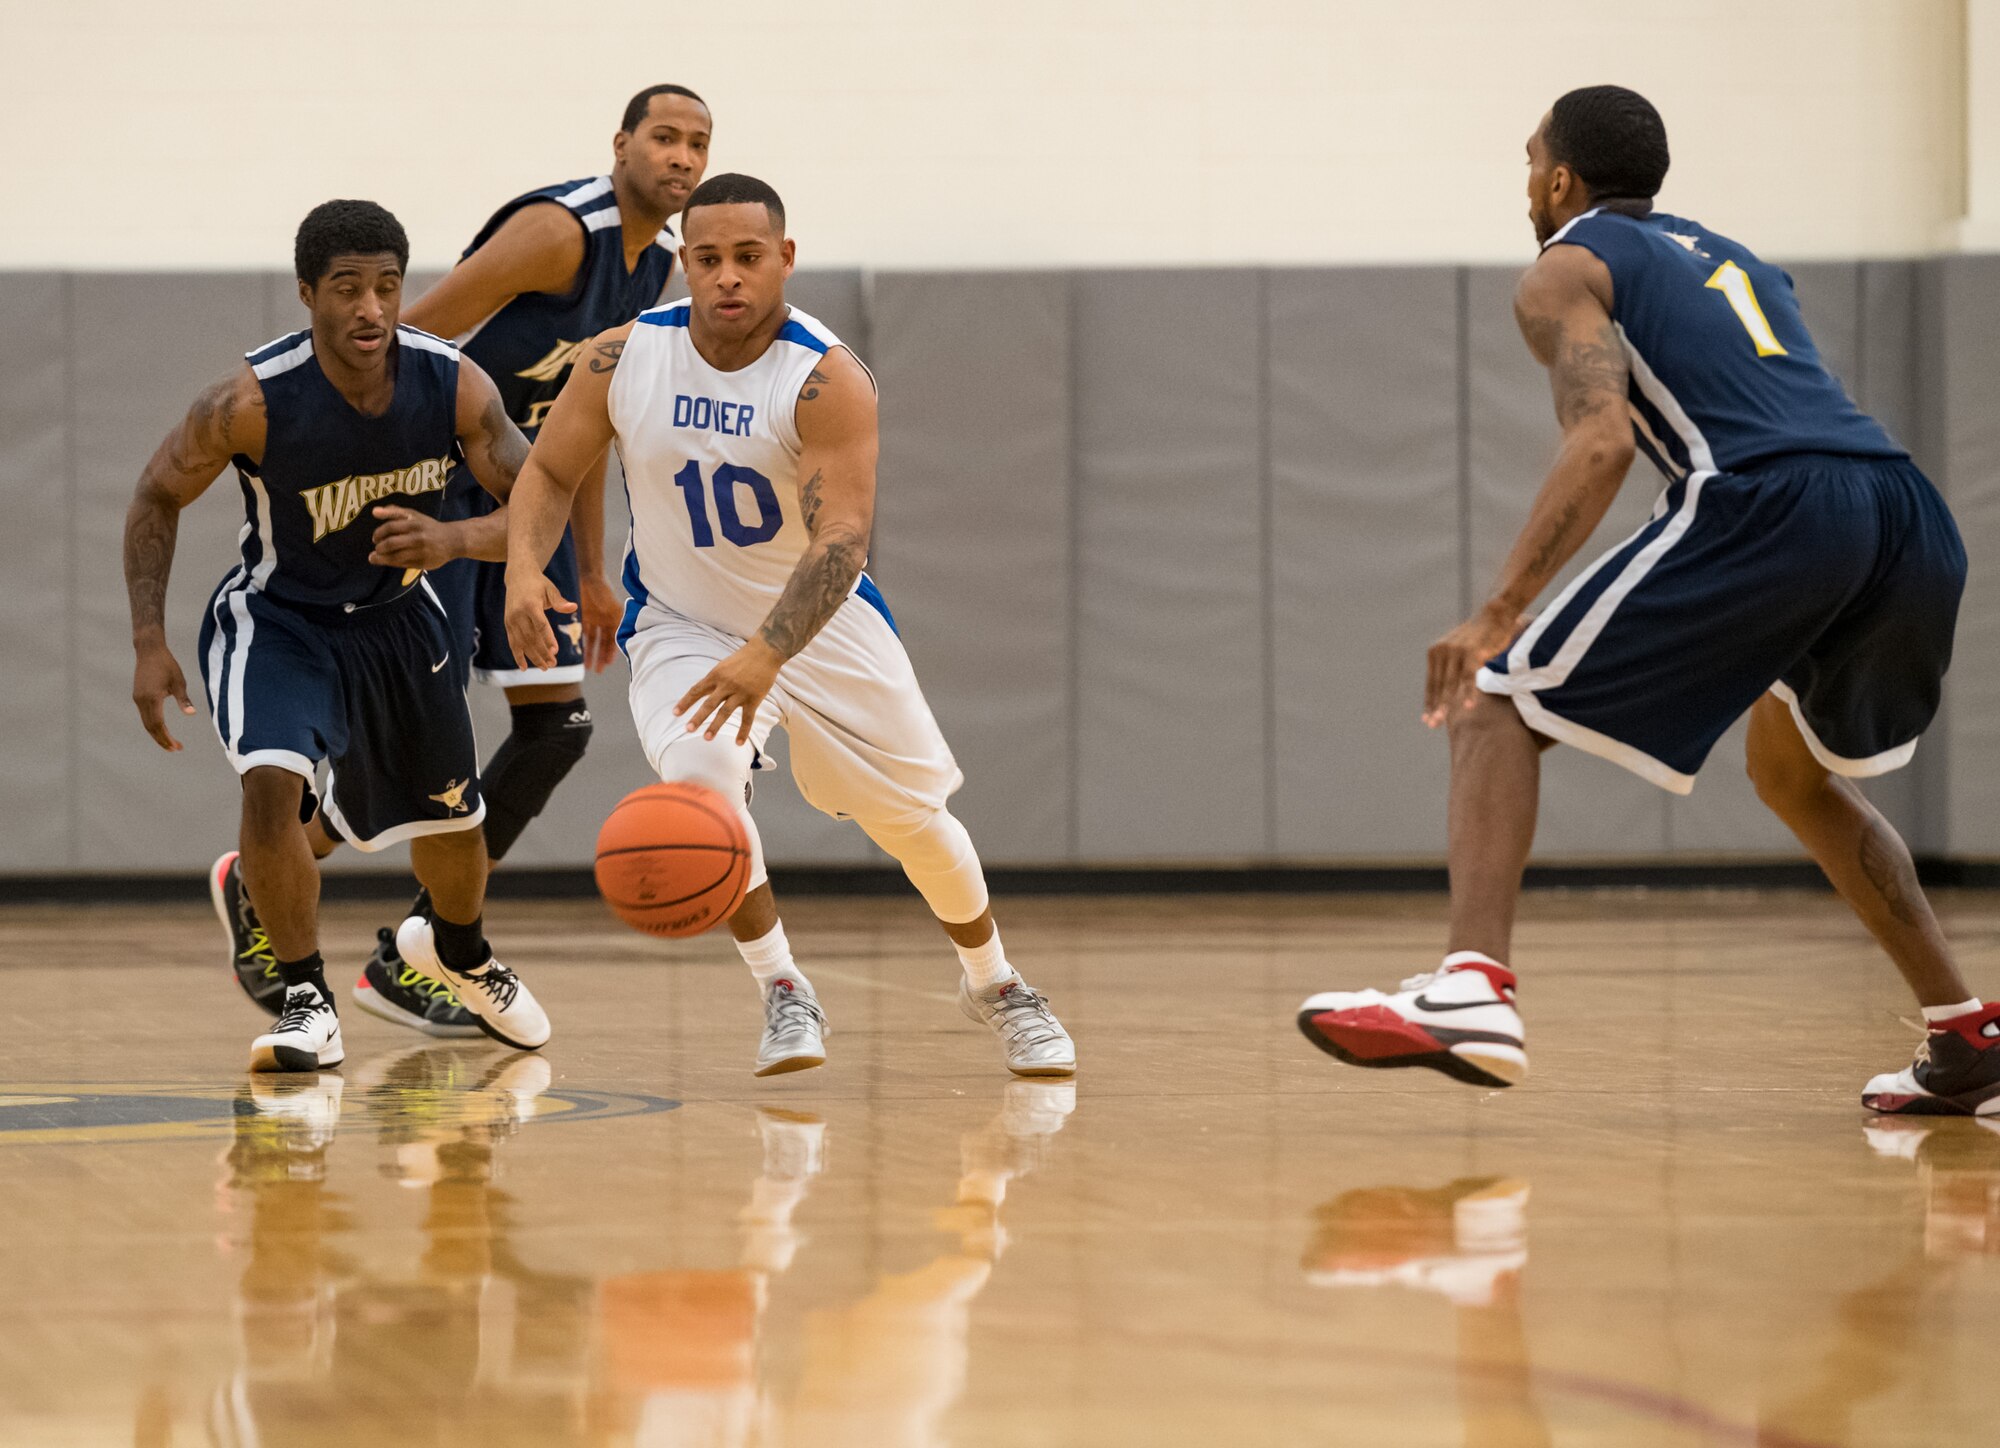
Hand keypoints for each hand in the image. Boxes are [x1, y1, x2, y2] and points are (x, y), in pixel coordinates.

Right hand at [133, 639, 194, 750]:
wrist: (149, 651)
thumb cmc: (167, 665)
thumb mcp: (179, 682)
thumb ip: (184, 699)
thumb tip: (192, 714)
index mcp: (152, 699)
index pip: (159, 725)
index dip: (167, 738)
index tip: (176, 747)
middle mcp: (142, 701)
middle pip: (151, 727)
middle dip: (162, 740)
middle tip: (175, 749)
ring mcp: (138, 699)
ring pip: (146, 722)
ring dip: (157, 734)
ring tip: (169, 743)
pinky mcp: (137, 696)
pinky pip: (144, 715)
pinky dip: (152, 725)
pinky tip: (161, 729)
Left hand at [368, 505, 457, 569]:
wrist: (453, 540)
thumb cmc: (429, 526)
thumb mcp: (414, 515)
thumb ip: (394, 512)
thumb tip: (374, 511)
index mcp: (414, 523)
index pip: (390, 527)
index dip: (379, 533)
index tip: (374, 538)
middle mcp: (418, 537)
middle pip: (391, 543)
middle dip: (379, 547)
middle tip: (377, 548)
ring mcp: (421, 551)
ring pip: (396, 556)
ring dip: (382, 558)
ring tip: (375, 558)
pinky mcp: (423, 563)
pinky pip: (403, 564)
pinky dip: (392, 563)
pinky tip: (389, 561)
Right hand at [504, 570, 577, 670]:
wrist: (518, 577)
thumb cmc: (539, 584)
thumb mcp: (551, 589)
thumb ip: (560, 601)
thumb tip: (574, 607)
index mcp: (530, 604)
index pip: (540, 625)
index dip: (548, 639)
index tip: (556, 651)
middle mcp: (518, 614)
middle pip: (531, 637)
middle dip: (542, 652)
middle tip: (553, 664)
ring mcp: (511, 620)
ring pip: (522, 643)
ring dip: (533, 657)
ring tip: (545, 668)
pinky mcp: (507, 624)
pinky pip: (512, 643)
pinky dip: (517, 655)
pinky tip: (524, 668)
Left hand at [578, 572, 622, 673]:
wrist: (588, 575)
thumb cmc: (601, 590)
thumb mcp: (611, 607)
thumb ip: (615, 621)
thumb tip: (619, 639)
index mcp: (615, 619)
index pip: (613, 640)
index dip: (611, 652)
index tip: (607, 664)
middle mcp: (606, 621)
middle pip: (604, 643)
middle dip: (601, 656)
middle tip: (598, 670)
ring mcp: (596, 619)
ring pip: (594, 640)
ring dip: (591, 653)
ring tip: (588, 667)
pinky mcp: (585, 616)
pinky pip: (584, 633)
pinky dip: (583, 642)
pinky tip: (580, 653)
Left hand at [675, 639, 782, 744]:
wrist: (765, 652)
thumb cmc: (742, 659)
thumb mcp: (723, 666)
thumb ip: (713, 681)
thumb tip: (699, 693)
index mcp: (716, 675)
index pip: (696, 690)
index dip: (685, 702)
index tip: (675, 713)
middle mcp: (726, 684)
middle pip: (709, 703)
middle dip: (698, 717)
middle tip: (688, 729)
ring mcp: (740, 692)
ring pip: (725, 712)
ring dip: (715, 726)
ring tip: (706, 738)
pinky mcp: (754, 699)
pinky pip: (748, 718)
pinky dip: (743, 731)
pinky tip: (738, 743)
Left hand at [1424, 603, 1525, 727]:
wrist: (1496, 615)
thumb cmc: (1479, 636)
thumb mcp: (1459, 650)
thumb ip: (1450, 666)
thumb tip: (1447, 689)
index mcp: (1435, 652)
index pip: (1431, 682)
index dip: (1429, 701)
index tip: (1426, 719)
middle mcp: (1442, 651)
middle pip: (1438, 685)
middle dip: (1434, 707)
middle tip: (1431, 725)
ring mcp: (1456, 652)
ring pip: (1450, 683)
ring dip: (1446, 704)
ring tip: (1441, 721)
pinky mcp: (1473, 653)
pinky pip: (1469, 677)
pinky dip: (1468, 693)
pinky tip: (1468, 707)